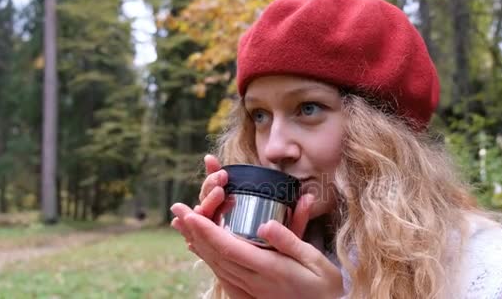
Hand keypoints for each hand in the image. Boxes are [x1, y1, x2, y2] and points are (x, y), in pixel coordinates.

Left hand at [170, 202, 342, 298]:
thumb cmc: (323, 286)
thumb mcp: (315, 261)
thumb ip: (290, 241)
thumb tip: (265, 224)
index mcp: (269, 268)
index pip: (229, 248)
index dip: (207, 231)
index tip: (192, 214)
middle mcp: (254, 280)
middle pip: (215, 255)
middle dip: (194, 231)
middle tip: (178, 210)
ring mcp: (250, 289)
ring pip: (215, 264)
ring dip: (196, 242)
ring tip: (182, 224)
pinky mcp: (249, 293)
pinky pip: (221, 274)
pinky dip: (207, 257)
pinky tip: (198, 248)